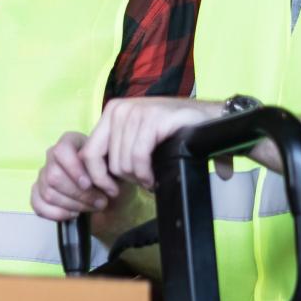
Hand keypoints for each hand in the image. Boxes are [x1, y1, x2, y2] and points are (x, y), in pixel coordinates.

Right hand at [32, 130, 114, 221]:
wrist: (112, 197)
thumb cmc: (114, 178)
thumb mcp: (116, 169)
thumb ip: (105, 169)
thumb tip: (94, 180)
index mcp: (71, 142)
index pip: (62, 151)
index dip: (74, 169)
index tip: (89, 184)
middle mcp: (53, 156)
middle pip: (53, 176)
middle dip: (78, 194)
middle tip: (100, 201)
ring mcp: (44, 174)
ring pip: (48, 193)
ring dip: (73, 205)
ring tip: (91, 207)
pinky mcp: (39, 192)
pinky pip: (38, 204)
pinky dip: (57, 214)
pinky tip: (74, 213)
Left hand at [82, 97, 224, 189]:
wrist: (211, 118)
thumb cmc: (173, 132)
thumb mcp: (137, 139)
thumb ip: (115, 152)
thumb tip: (90, 181)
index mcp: (111, 113)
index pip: (89, 152)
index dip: (97, 177)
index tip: (111, 190)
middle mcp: (120, 110)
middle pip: (108, 162)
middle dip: (124, 180)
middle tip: (141, 182)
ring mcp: (136, 112)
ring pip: (124, 162)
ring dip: (138, 178)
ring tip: (150, 178)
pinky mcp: (153, 120)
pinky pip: (139, 157)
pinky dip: (146, 173)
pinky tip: (153, 178)